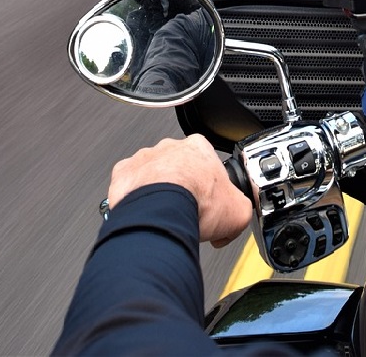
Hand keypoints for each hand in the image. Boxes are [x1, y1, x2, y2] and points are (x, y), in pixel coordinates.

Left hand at [107, 135, 252, 246]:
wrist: (163, 212)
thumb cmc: (196, 203)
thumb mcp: (239, 210)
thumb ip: (240, 208)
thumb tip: (237, 217)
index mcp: (198, 148)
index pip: (207, 161)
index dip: (209, 184)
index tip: (209, 201)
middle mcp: (170, 148)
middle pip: (178, 167)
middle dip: (182, 186)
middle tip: (187, 210)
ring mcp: (145, 158)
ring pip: (152, 174)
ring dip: (157, 191)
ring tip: (165, 215)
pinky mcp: (124, 173)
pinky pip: (130, 184)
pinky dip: (134, 198)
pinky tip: (146, 214)